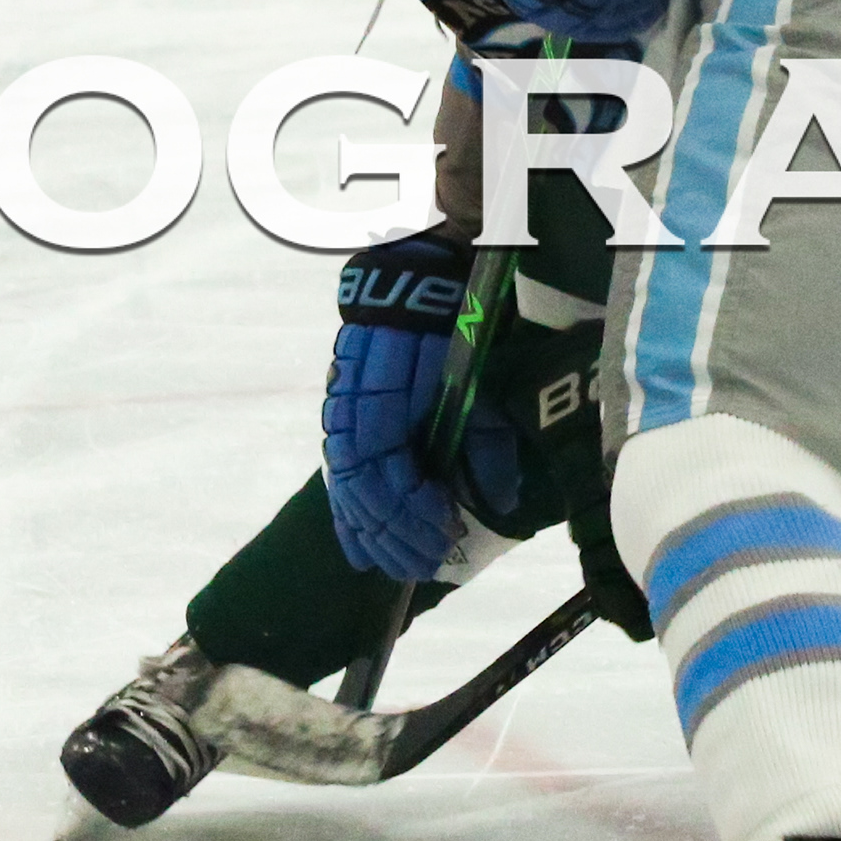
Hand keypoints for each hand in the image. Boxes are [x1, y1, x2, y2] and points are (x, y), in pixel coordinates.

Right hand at [322, 230, 472, 583]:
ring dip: (370, 531)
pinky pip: (339, 473)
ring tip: (394, 566)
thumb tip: (501, 501)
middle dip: (395, 533)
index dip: (414, 512)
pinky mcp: (341, 412)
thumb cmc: (456, 323)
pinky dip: (348, 514)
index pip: (390, 472)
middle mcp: (355, 407)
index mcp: (390, 395)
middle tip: (427, 563)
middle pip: (364, 489)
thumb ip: (486, 437)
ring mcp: (342, 410)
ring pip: (346, 486)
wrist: (414, 274)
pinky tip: (359, 548)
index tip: (442, 538)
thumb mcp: (479, 375)